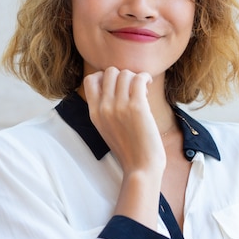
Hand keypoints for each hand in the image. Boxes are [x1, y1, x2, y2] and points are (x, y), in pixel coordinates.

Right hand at [83, 67, 165, 229]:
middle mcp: (104, 108)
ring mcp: (119, 107)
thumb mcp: (107, 128)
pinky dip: (145, 78)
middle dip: (123, 75)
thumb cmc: (129, 149)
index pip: (90, 80)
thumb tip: (117, 87)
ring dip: (136, 77)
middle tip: (133, 89)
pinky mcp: (137, 107)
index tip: (118, 86)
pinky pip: (139, 79)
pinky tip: (148, 87)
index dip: (105, 76)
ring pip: (125, 73)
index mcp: (94, 113)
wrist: (140, 167)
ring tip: (142, 91)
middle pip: (109, 72)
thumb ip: (106, 110)